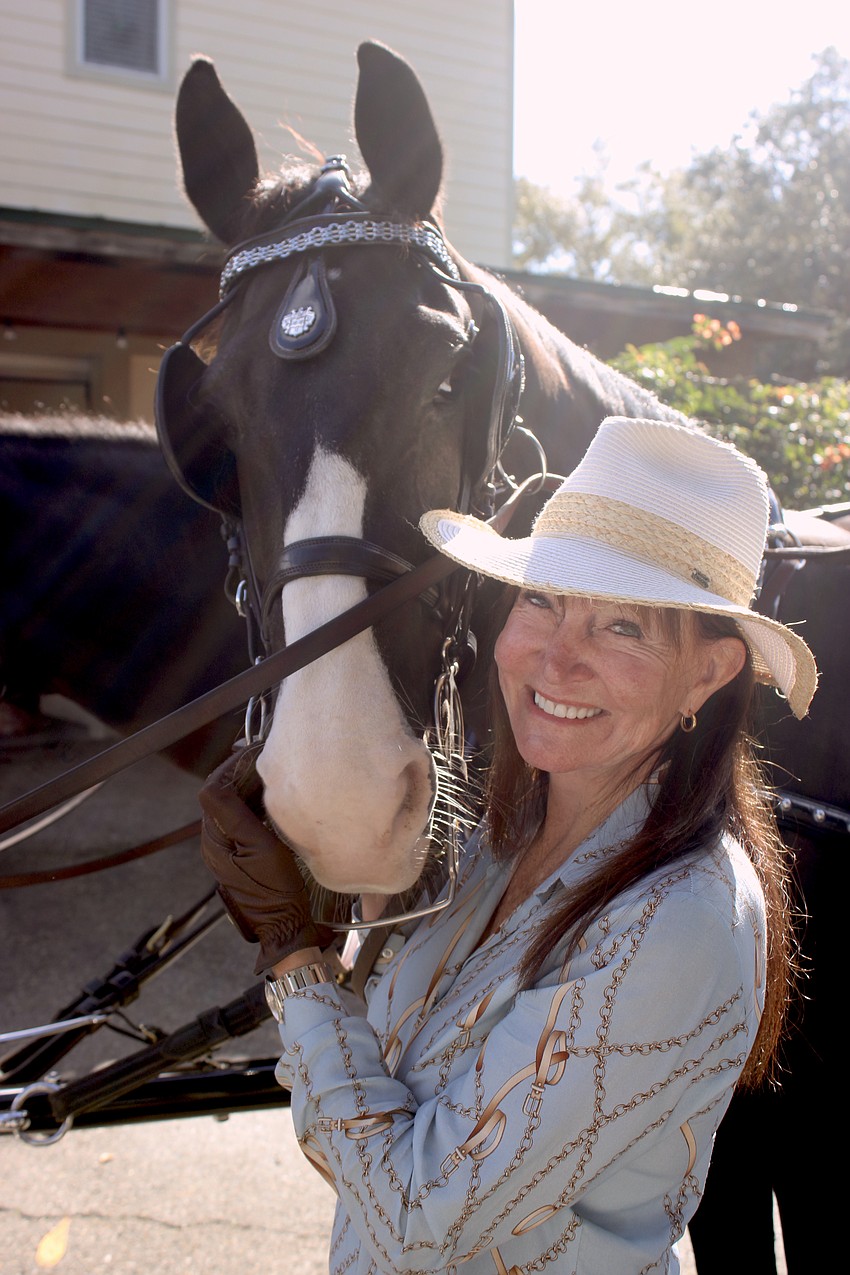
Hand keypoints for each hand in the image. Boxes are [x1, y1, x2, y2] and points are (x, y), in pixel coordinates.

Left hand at [199, 749, 331, 974]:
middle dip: (241, 775)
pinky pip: (240, 823)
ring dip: (248, 790)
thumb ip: (235, 815)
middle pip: (220, 797)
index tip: (256, 753)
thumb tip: (213, 783)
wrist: (288, 928)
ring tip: (272, 777)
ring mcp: (225, 853)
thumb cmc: (278, 890)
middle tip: (266, 760)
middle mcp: (214, 844)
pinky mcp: (239, 860)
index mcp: (214, 839)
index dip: (232, 767)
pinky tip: (273, 805)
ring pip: (230, 809)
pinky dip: (253, 807)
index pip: (213, 789)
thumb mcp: (262, 847)